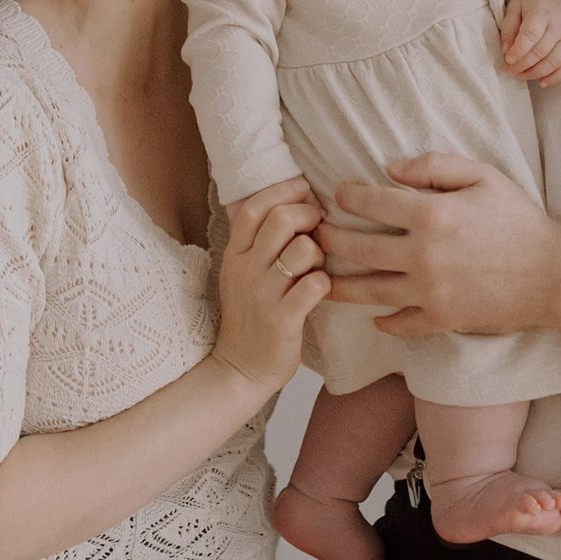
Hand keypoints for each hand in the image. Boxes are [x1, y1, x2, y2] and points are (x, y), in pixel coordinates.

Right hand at [214, 185, 332, 391]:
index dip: (284, 191)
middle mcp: (245, 270)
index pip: (255, 207)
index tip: (304, 191)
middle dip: (309, 217)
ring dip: (320, 254)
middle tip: (318, 229)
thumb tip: (287, 203)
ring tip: (316, 268)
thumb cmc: (250, 317)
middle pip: (282, 219)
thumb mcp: (240, 274)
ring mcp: (263, 294)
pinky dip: (325, 283)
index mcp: (235, 254)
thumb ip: (256, 242)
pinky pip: (317, 284)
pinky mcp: (282, 318)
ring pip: (304, 249)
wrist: (240, 368)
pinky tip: (319, 292)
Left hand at [326, 152, 560, 336]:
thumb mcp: (482, 176)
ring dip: (339, 286)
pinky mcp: (441, 320)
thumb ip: (434, 166)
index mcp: (432, 215)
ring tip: (319, 280)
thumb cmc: (518, 220)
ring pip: (368, 292)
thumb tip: (389, 168)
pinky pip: (401, 325)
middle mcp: (423, 256)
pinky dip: (384, 322)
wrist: (553, 275)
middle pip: (358, 249)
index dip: (347, 196)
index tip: (337, 195)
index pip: (371, 203)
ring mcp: (430, 292)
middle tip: (313, 235)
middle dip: (329, 240)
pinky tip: (374, 316)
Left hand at [500, 0, 560, 84]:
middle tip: (510, 71)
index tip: (508, 60)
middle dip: (524, 65)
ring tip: (521, 76)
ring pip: (555, 61)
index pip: (532, 34)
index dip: (519, 50)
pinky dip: (555, 77)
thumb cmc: (534, 2)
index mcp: (542, 11)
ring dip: (536, 73)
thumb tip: (506, 49)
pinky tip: (542, 82)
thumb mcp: (516, 6)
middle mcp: (559, 25)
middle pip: (542, 50)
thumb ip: (509, 26)